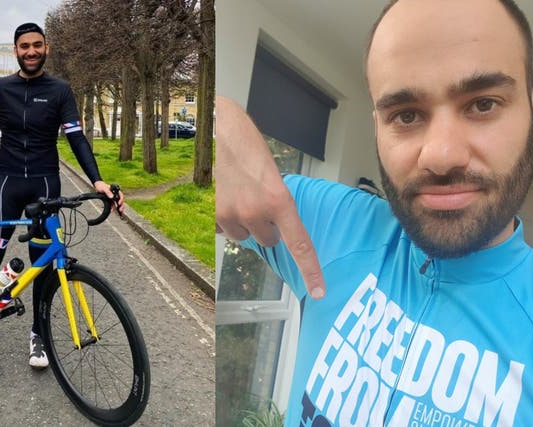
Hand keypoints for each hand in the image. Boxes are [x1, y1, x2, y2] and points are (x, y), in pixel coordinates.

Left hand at [94, 180, 123, 214]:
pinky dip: (113, 208)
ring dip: (118, 208)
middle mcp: (115, 194)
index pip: (121, 195)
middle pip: (120, 200)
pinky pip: (113, 205)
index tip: (119, 203)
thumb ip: (108, 192)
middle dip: (121, 205)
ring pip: (117, 203)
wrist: (97, 187)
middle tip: (120, 210)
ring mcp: (113, 198)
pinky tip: (112, 210)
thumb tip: (112, 197)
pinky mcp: (110, 201)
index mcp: (115, 191)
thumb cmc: (101, 186)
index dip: (121, 199)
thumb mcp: (104, 188)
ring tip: (119, 212)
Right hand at [215, 96, 325, 298]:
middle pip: (269, 240)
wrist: (219, 132)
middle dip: (266, 227)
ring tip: (239, 195)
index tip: (319, 292)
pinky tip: (224, 199)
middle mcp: (257, 213)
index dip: (311, 270)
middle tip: (258, 201)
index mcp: (280, 201)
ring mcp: (233, 216)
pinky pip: (225, 232)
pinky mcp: (214, 216)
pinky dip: (225, 220)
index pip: (299, 244)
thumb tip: (275, 230)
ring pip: (246, 237)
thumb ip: (278, 206)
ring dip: (245, 223)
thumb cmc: (249, 149)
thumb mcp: (274, 177)